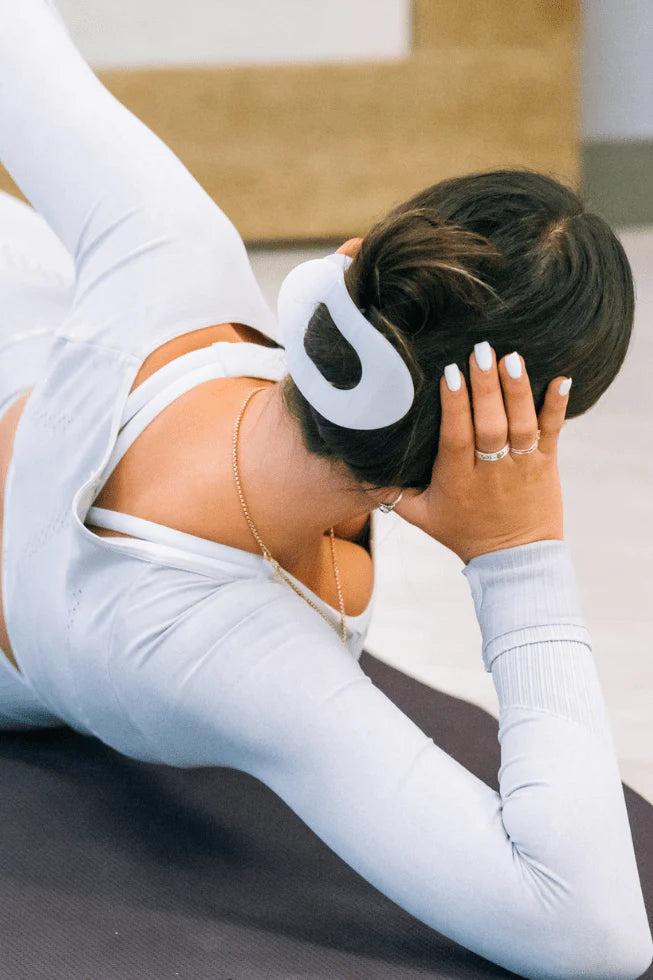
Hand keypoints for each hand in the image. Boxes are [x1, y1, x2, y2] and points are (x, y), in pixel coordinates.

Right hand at [392, 345, 568, 564]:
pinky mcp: (547, 464)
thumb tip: (361, 472)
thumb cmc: (463, 532)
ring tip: (511, 357)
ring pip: (521, 424)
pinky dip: (557, 406)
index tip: (450, 375)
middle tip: (481, 351)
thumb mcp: (422, 517)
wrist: (514, 560)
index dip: (454, 407)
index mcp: (458, 480)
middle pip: (490, 425)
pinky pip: (553, 432)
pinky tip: (560, 379)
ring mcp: (522, 466)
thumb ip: (393, 494)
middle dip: (485, 387)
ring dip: (517, 390)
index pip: (456, 438)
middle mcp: (491, 471)